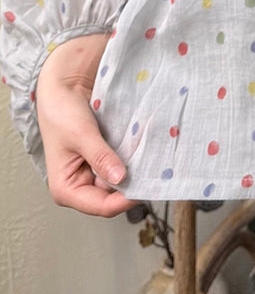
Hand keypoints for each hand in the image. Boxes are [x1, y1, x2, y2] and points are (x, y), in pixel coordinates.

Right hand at [35, 34, 142, 216]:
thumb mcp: (82, 135)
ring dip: (134, 172)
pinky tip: (144, 152)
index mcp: (66, 189)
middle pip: (113, 197)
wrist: (65, 87)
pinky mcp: (103, 161)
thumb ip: (101, 157)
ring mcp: (93, 174)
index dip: (125, 200)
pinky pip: (121, 167)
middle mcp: (80, 186)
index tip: (146, 186)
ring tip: (150, 160)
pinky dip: (132, 161)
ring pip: (120, 182)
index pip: (102, 206)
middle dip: (132, 185)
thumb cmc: (62, 112)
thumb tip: (120, 178)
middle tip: (154, 171)